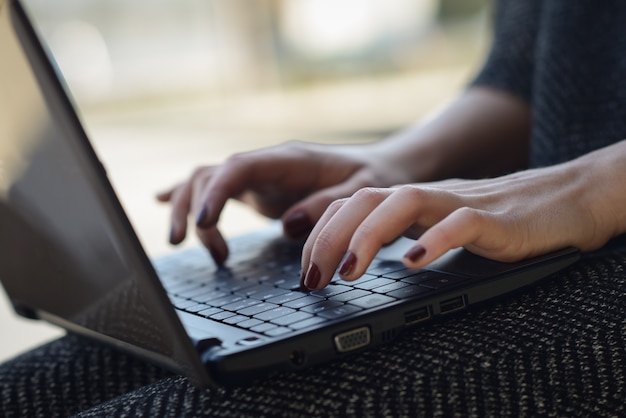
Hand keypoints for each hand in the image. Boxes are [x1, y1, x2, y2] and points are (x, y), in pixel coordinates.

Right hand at [157, 140, 412, 263]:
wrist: (382, 169)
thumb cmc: (375, 178)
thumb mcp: (364, 192)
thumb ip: (328, 205)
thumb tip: (288, 224)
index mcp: (289, 159)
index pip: (238, 167)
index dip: (215, 193)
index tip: (202, 224)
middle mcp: (267, 164)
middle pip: (212, 174)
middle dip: (194, 209)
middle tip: (202, 249)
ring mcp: (260, 176)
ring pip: (206, 180)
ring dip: (187, 208)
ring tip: (183, 243)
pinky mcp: (259, 190)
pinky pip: (215, 187)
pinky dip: (188, 195)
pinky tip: (161, 199)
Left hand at [300, 143, 625, 289]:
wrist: (558, 199)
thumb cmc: (495, 220)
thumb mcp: (436, 227)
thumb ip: (402, 236)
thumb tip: (351, 262)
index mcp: (409, 201)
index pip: (351, 205)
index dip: (321, 234)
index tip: (307, 272)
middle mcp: (427, 196)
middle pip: (365, 200)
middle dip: (329, 238)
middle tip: (313, 279)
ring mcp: (459, 202)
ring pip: (404, 202)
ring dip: (368, 235)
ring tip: (349, 270)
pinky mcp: (494, 218)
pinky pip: (461, 222)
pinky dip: (434, 241)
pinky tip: (414, 263)